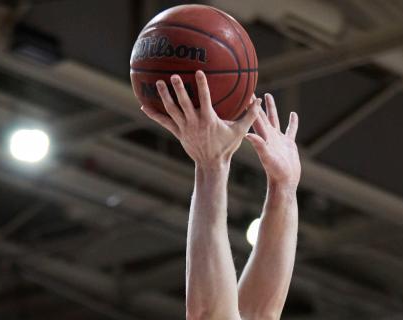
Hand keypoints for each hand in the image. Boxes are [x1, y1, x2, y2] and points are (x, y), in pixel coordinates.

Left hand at [140, 71, 259, 166]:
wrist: (212, 164)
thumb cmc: (226, 146)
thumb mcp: (239, 131)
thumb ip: (249, 115)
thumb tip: (258, 99)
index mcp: (209, 120)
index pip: (204, 99)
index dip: (201, 86)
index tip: (198, 72)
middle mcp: (194, 122)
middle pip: (184, 104)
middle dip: (178, 89)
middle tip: (172, 75)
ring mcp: (184, 128)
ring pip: (172, 110)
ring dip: (165, 96)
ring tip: (158, 82)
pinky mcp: (178, 132)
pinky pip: (164, 122)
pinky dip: (154, 114)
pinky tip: (144, 107)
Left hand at [246, 93, 299, 188]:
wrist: (285, 182)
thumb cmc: (275, 171)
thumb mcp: (267, 157)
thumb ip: (259, 145)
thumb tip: (247, 134)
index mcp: (264, 137)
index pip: (256, 118)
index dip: (251, 106)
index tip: (245, 92)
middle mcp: (269, 136)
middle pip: (262, 115)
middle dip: (256, 103)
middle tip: (250, 89)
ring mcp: (279, 139)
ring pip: (274, 119)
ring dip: (271, 108)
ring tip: (268, 95)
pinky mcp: (288, 143)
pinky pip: (290, 129)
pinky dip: (292, 122)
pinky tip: (293, 114)